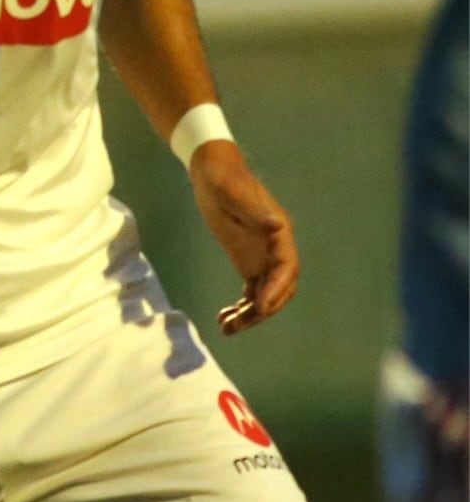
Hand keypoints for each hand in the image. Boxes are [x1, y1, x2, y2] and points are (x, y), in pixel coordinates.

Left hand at [187, 140, 298, 334]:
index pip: (286, 269)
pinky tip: (223, 319)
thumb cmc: (224, 180)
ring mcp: (263, 258)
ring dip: (250, 315)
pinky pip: (252, 292)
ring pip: (265, 295)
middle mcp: (276, 250)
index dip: (276, 289)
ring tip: (226, 328)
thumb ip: (254, 211)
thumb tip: (277, 225)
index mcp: (279, 234)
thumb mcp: (234, 193)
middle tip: (239, 323)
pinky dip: (242, 307)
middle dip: (263, 309)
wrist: (214, 173)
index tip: (259, 307)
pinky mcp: (249, 262)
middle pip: (279, 288)